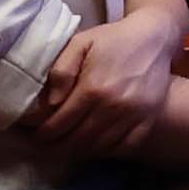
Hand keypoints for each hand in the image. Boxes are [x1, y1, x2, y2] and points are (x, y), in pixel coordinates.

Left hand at [22, 7, 183, 153]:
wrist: (154, 37)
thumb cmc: (113, 39)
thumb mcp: (80, 44)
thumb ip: (61, 71)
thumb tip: (51, 103)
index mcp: (93, 89)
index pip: (59, 124)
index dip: (43, 134)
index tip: (34, 136)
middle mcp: (114, 107)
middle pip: (77, 141)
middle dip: (56, 147)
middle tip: (45, 147)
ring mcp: (134, 116)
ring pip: (99, 147)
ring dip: (79, 152)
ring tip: (65, 149)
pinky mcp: (149, 119)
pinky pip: (124, 147)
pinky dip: (107, 152)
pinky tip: (94, 147)